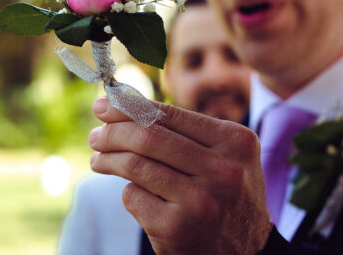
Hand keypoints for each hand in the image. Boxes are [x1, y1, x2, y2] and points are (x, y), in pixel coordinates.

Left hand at [89, 96, 271, 254]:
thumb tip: (121, 102)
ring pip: (135, 165)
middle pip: (148, 137)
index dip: (129, 107)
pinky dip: (127, 191)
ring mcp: (200, 201)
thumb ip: (184, 131)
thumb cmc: (224, 194)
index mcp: (235, 142)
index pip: (170, 114)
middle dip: (112, 133)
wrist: (246, 253)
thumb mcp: (224, 157)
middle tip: (96, 136)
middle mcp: (223, 171)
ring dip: (107, 159)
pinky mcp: (177, 229)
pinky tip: (132, 193)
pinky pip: (133, 196)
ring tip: (98, 160)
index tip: (103, 105)